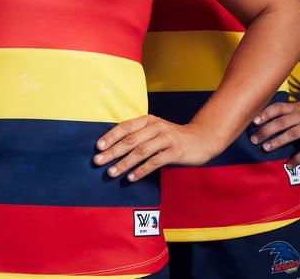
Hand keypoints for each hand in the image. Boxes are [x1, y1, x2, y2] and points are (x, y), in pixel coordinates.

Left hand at [93, 114, 212, 181]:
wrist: (201, 139)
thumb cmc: (173, 137)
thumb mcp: (156, 130)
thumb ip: (139, 135)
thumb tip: (114, 147)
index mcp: (148, 120)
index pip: (126, 126)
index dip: (111, 136)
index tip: (98, 146)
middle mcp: (156, 126)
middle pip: (130, 140)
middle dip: (112, 151)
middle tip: (98, 161)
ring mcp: (166, 138)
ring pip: (140, 151)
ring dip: (124, 163)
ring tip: (112, 172)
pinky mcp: (175, 151)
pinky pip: (154, 162)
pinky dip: (141, 170)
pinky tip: (131, 178)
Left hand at [251, 92, 299, 166]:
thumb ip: (290, 112)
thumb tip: (272, 120)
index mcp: (296, 107)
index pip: (277, 108)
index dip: (265, 113)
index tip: (253, 120)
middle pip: (281, 122)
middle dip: (266, 130)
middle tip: (253, 139)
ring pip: (291, 134)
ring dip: (278, 141)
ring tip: (266, 148)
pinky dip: (298, 158)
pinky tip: (289, 165)